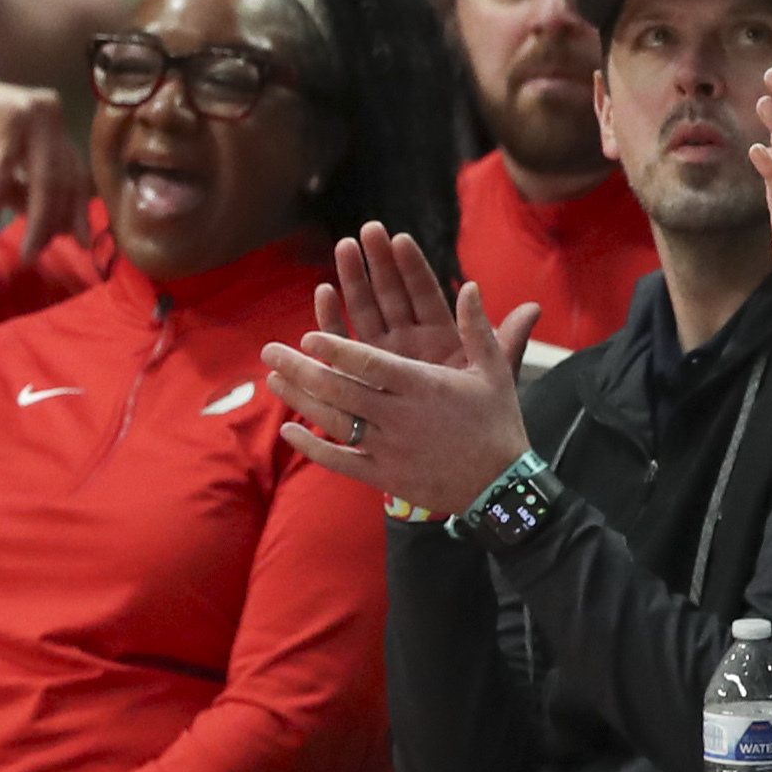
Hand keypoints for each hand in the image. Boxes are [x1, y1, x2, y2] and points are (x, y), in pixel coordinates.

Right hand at [0, 76, 85, 251]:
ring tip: (26, 254)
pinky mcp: (2, 117)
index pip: (74, 169)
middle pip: (63, 176)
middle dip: (56, 222)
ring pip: (44, 178)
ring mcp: (27, 110)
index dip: (77, 209)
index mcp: (50, 117)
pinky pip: (3, 172)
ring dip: (36, 222)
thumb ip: (27, 193)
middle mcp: (46, 109)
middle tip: (42, 255)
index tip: (79, 243)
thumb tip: (59, 227)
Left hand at [263, 223, 540, 511]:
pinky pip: (339, 460)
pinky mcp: (383, 475)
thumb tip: (471, 285)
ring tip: (271, 380)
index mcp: (424, 387)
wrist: (503, 486)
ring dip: (299, 400)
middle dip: (301, 369)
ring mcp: (388, 448)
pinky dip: (311, 447)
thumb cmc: (497, 421)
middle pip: (341, 390)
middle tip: (269, 351)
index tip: (307, 336)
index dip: (337, 350)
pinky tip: (289, 431)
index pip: (371, 365)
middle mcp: (400, 416)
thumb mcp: (493, 371)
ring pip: (334, 422)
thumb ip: (477, 328)